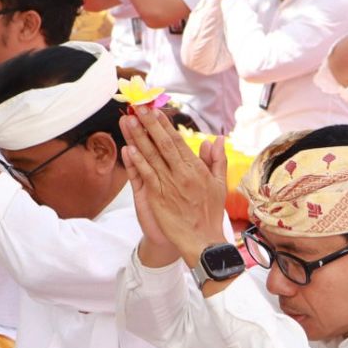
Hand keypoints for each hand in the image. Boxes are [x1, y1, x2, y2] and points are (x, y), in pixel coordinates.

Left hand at [117, 104, 228, 265]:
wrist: (203, 241)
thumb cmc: (210, 213)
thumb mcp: (219, 185)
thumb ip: (216, 160)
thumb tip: (216, 140)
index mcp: (196, 169)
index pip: (178, 141)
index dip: (165, 125)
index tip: (155, 110)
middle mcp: (182, 173)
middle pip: (163, 143)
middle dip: (149, 124)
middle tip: (138, 107)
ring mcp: (169, 185)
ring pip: (152, 156)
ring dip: (139, 137)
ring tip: (128, 121)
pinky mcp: (158, 197)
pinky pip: (147, 175)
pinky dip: (138, 161)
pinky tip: (129, 148)